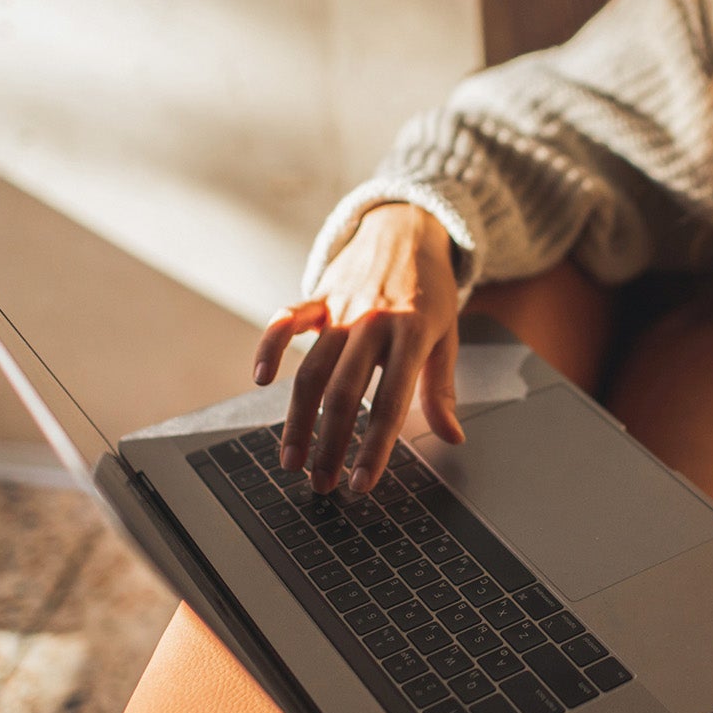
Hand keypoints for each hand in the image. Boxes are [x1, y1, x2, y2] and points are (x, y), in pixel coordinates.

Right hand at [251, 204, 464, 493]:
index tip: (362, 484)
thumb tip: (453, 437)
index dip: (375, 448)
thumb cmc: (430, 290)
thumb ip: (441, 388)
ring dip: (297, 420)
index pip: (391, 403)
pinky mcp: (317, 296)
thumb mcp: (447, 335)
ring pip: (311, 370)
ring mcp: (341, 307)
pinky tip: (259, 380)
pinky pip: (285, 321)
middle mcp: (373, 322)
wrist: (408, 228)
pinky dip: (268, 347)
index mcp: (412, 334)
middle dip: (330, 445)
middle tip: (322, 484)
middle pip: (344, 394)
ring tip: (291, 460)